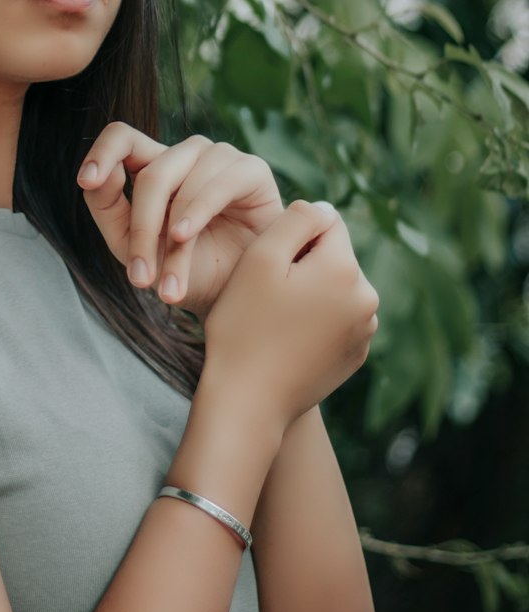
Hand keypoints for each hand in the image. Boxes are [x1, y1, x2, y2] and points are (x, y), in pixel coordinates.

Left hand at [76, 124, 282, 321]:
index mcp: (154, 166)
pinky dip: (197, 213)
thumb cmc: (187, 270)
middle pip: (152, 174)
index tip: (86, 181)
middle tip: (140, 277)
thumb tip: (94, 176)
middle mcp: (186, 155)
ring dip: (172, 237)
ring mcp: (219, 157)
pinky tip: (185, 237)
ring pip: (182, 183)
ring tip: (170, 281)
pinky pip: (217, 184)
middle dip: (142, 229)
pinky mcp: (251, 169)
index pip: (122, 138)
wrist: (236, 296)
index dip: (102, 152)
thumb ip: (107, 207)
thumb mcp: (133, 246)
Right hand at [203, 200, 379, 427]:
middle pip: (331, 255)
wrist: (248, 402)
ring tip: (273, 319)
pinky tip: (285, 340)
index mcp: (346, 269)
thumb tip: (323, 209)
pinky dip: (312, 320)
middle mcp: (367, 299)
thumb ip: (295, 219)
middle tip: (264, 295)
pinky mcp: (355, 356)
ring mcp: (364, 331)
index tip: (266, 267)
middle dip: (301, 264)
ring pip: (332, 287)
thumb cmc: (245, 326)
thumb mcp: (260, 258)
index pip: (324, 222)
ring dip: (307, 291)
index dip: (289, 236)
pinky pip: (334, 318)